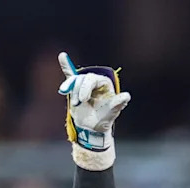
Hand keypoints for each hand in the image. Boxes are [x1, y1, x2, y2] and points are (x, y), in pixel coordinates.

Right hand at [58, 53, 130, 168]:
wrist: (92, 128)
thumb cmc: (104, 120)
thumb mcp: (111, 112)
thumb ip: (117, 103)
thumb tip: (126, 96)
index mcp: (105, 85)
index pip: (94, 79)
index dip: (86, 86)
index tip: (83, 99)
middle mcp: (95, 82)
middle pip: (84, 78)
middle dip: (79, 89)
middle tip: (78, 103)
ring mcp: (85, 85)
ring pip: (75, 81)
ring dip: (72, 91)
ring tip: (75, 104)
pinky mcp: (76, 89)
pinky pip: (71, 75)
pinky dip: (66, 66)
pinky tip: (62, 56)